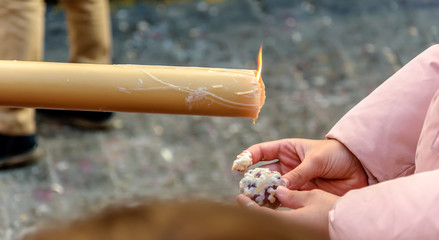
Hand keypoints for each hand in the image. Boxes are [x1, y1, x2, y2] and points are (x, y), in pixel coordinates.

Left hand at [237, 186, 338, 239]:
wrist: (351, 225)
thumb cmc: (333, 210)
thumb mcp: (311, 197)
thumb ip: (291, 195)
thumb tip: (278, 192)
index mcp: (289, 222)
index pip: (261, 216)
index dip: (248, 206)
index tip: (239, 198)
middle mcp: (289, 231)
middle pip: (265, 221)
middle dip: (254, 210)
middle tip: (246, 200)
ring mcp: (295, 233)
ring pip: (274, 223)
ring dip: (265, 213)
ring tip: (258, 202)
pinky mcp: (301, 233)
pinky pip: (284, 225)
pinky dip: (276, 217)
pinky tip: (275, 209)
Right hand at [244, 139, 366, 194]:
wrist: (360, 168)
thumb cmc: (338, 155)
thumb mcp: (316, 160)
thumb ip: (298, 174)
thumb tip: (280, 187)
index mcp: (288, 149)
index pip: (262, 151)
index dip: (248, 157)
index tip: (238, 165)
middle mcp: (288, 165)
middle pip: (264, 173)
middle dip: (253, 180)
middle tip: (245, 189)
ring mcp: (294, 180)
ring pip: (272, 188)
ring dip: (263, 194)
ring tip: (253, 201)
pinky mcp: (302, 194)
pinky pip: (285, 200)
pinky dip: (277, 204)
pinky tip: (269, 208)